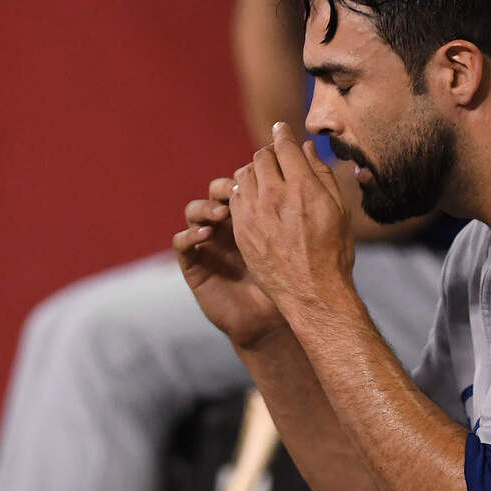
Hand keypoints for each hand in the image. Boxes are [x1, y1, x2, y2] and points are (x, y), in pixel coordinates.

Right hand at [173, 177, 287, 346]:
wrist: (271, 322)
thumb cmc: (289, 283)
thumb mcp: (296, 243)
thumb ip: (298, 211)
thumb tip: (309, 168)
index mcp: (252, 216)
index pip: (243, 183)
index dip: (248, 176)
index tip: (260, 177)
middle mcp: (228, 226)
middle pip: (217, 191)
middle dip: (226, 186)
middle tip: (238, 189)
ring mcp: (208, 243)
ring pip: (194, 210)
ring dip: (206, 207)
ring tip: (223, 213)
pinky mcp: (194, 265)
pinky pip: (181, 242)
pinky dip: (190, 235)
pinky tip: (206, 235)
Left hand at [227, 122, 354, 319]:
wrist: (313, 292)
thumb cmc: (334, 252)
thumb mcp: (339, 210)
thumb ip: (321, 175)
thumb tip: (307, 149)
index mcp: (302, 187)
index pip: (285, 146)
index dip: (284, 134)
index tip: (282, 130)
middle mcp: (274, 196)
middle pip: (261, 157)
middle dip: (270, 153)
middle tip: (277, 158)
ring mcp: (253, 213)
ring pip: (244, 174)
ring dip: (255, 172)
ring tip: (266, 180)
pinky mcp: (241, 230)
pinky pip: (235, 198)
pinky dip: (244, 192)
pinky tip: (255, 200)